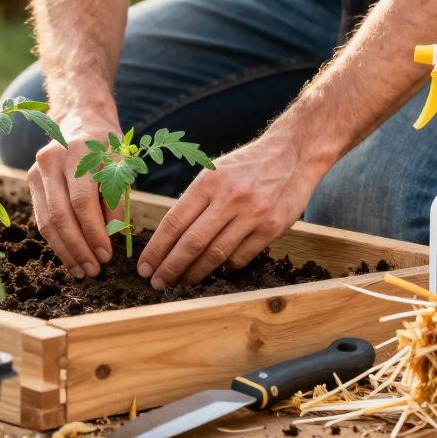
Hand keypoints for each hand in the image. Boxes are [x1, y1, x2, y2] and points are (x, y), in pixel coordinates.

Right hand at [27, 109, 121, 277]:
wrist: (81, 120)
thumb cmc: (107, 146)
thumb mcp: (120, 166)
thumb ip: (116, 200)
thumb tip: (112, 237)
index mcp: (78, 152)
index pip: (82, 201)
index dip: (94, 232)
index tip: (107, 255)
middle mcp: (52, 160)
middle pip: (61, 214)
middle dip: (78, 247)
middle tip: (94, 269)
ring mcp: (36, 170)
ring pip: (47, 221)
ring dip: (65, 250)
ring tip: (82, 270)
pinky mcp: (31, 181)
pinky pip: (42, 218)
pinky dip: (56, 241)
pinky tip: (70, 257)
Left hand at [139, 124, 327, 287]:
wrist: (292, 154)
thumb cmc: (246, 166)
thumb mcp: (214, 172)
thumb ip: (195, 202)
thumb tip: (169, 238)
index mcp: (208, 182)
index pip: (174, 222)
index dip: (156, 249)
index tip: (144, 267)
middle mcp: (229, 198)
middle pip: (192, 242)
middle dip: (170, 267)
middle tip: (157, 283)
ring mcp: (252, 214)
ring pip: (215, 254)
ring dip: (195, 273)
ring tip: (181, 283)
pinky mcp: (272, 227)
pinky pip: (241, 257)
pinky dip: (225, 268)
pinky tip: (215, 272)